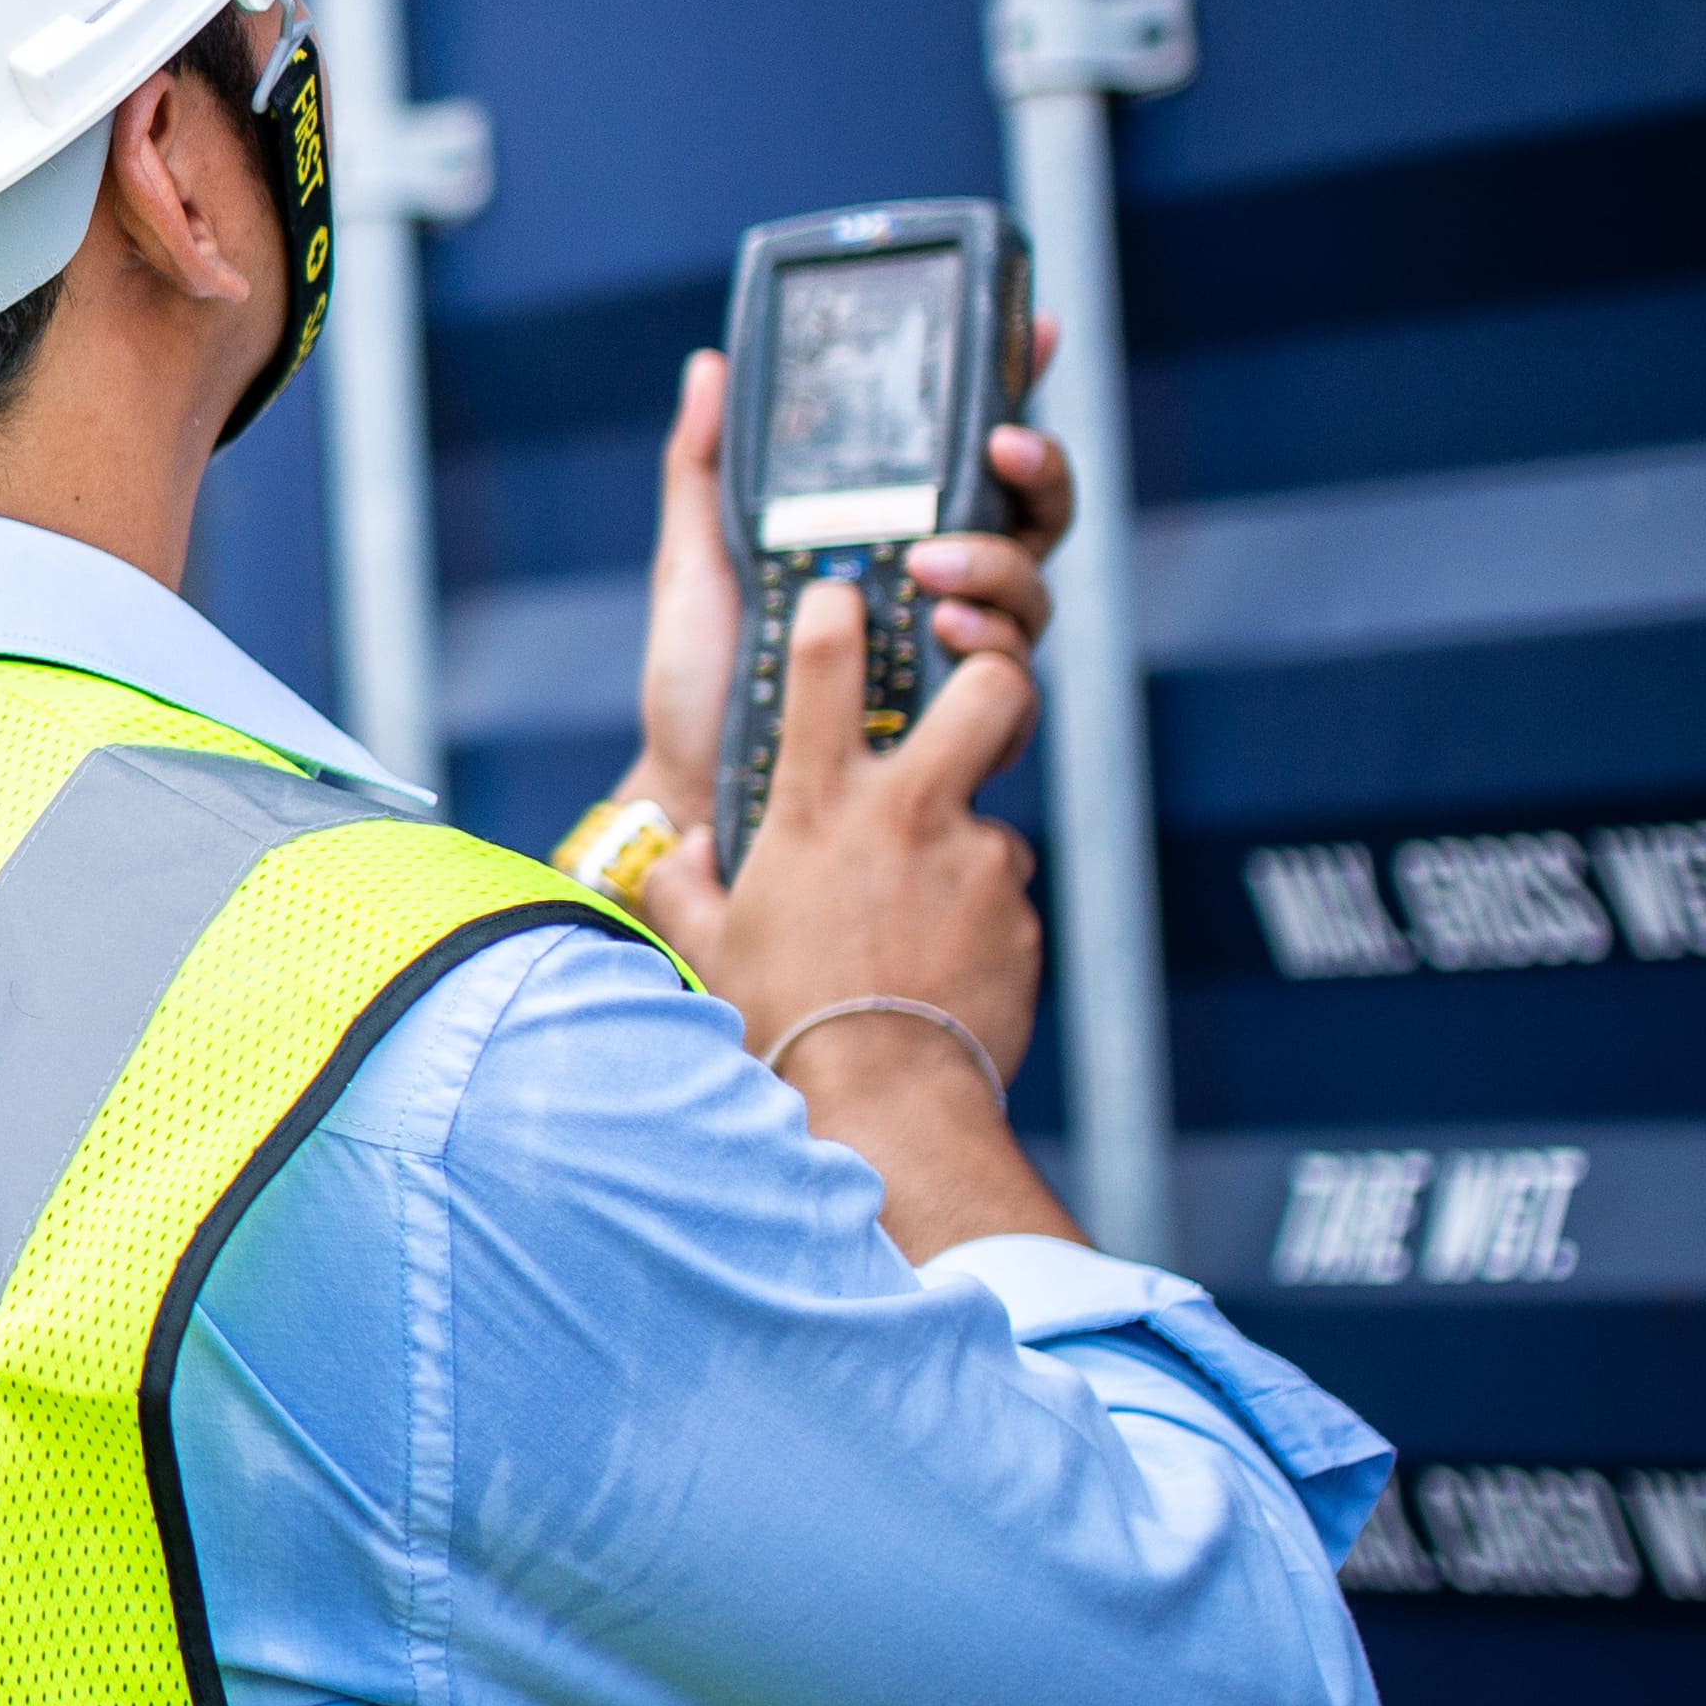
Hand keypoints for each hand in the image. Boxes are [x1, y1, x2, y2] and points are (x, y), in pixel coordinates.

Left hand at [618, 323, 1074, 874]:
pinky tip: (948, 634)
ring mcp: (955, 655)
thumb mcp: (695, 559)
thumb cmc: (698, 675)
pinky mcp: (957, 723)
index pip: (974, 457)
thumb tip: (710, 366)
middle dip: (1038, 471)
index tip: (1039, 329)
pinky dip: (993, 648)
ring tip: (932, 564)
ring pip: (1033, 590)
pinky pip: (1015, 681)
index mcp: (891, 536)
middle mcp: (939, 589)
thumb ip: (706, 465)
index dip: (1019, 391)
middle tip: (999, 449)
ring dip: (997, 563)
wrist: (689, 783)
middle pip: (1035, 515)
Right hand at [647, 573, 1046, 1068]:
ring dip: (963, 854)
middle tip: (971, 710)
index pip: (829, 656)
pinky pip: (1002, 902)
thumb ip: (685, 880)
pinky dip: (975, 927)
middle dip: (992, 680)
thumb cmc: (782, 1020)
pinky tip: (940, 976)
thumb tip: (683, 850)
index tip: (843, 600)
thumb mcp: (708, 944)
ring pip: (991, 821)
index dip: (839, 608)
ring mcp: (976, 861)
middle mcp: (907, 813)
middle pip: (995, 686)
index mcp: (819, 803)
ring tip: (921, 921)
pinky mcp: (1022, 918)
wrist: (881, 1104)